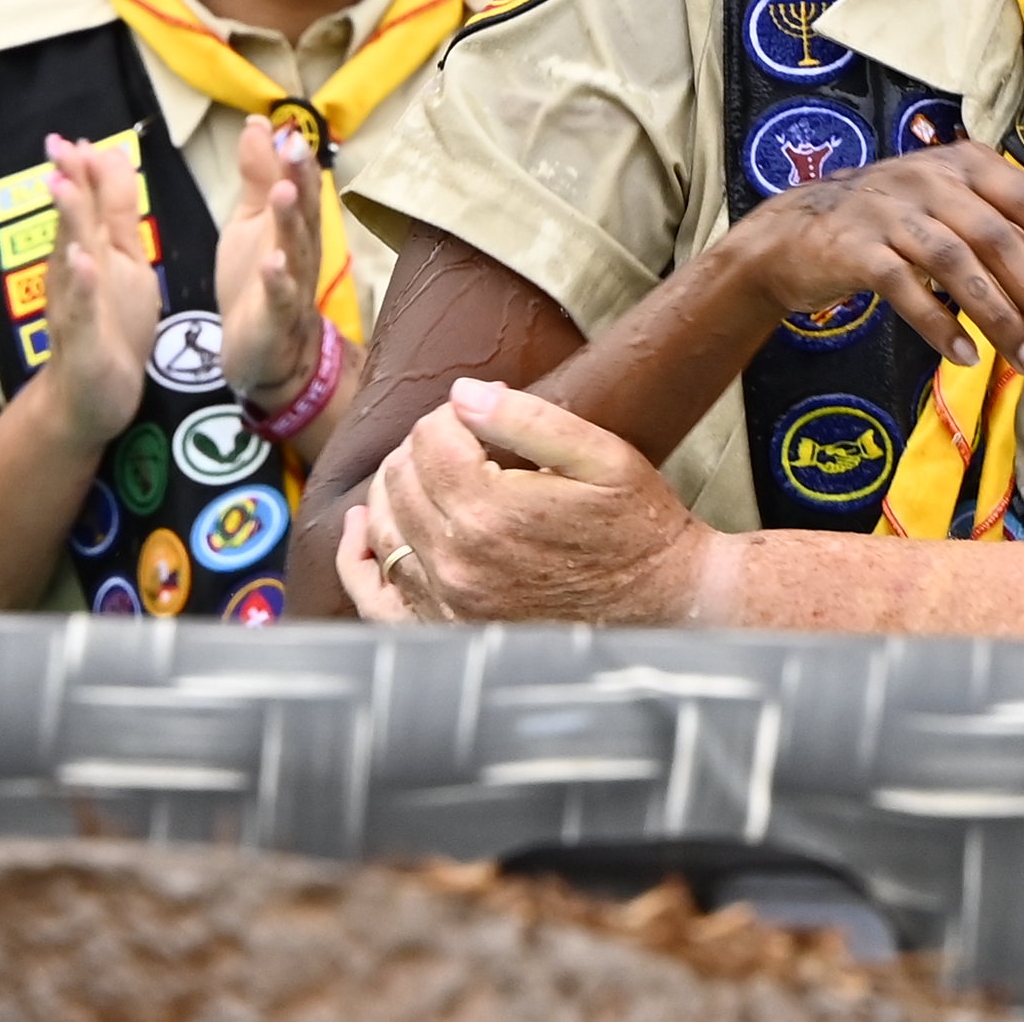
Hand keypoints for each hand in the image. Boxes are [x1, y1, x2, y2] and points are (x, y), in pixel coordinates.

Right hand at [33, 135, 159, 448]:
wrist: (92, 395)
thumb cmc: (110, 325)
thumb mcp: (123, 262)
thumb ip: (116, 215)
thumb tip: (110, 163)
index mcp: (96, 251)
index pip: (92, 202)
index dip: (87, 170)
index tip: (78, 136)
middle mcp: (79, 271)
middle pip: (76, 219)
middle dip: (70, 181)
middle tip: (60, 145)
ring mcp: (78, 303)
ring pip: (73, 255)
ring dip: (69, 221)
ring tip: (64, 186)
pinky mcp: (84, 337)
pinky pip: (82, 308)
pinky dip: (83, 284)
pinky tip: (83, 263)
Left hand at [216, 115, 324, 409]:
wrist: (266, 350)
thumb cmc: (258, 279)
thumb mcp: (250, 222)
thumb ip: (258, 176)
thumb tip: (258, 124)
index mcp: (294, 226)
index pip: (300, 186)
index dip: (295, 158)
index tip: (289, 126)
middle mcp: (301, 251)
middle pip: (305, 212)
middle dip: (301, 179)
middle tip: (295, 146)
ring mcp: (292, 285)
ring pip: (295, 250)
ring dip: (291, 222)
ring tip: (284, 192)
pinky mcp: (276, 318)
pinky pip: (280, 298)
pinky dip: (278, 282)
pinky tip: (274, 263)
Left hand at [338, 380, 710, 623]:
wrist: (665, 603)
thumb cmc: (639, 526)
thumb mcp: (602, 456)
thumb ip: (529, 419)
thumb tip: (462, 393)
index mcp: (491, 510)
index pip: (431, 438)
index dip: (451, 413)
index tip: (481, 413)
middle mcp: (456, 560)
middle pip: (400, 478)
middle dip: (423, 445)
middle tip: (460, 437)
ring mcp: (445, 602)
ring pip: (381, 527)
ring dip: (393, 487)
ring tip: (423, 468)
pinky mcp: (444, 630)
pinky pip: (373, 596)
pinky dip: (358, 559)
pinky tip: (362, 530)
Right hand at [734, 141, 1023, 378]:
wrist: (796, 233)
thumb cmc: (895, 226)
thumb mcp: (964, 218)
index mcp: (967, 163)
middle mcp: (932, 177)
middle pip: (1001, 240)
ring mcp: (891, 209)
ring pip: (959, 265)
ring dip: (1001, 321)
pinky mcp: (856, 246)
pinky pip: (905, 288)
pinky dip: (940, 325)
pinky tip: (967, 358)